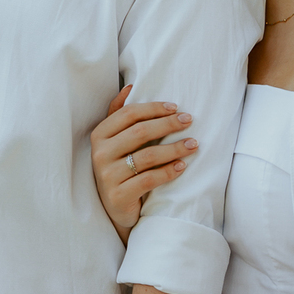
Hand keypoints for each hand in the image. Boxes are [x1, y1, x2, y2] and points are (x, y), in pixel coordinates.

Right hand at [91, 86, 197, 243]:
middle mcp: (100, 153)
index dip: (154, 109)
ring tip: (193, 145)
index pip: (129, 114)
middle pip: (140, 132)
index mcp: (100, 135)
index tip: (176, 108)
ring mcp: (107, 175)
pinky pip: (149, 179)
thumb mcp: (115, 141)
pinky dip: (169, 171)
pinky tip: (182, 166)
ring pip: (147, 156)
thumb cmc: (119, 168)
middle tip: (189, 121)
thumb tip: (130, 86)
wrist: (114, 208)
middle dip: (168, 124)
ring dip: (174, 148)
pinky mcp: (118, 195)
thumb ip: (119, 114)